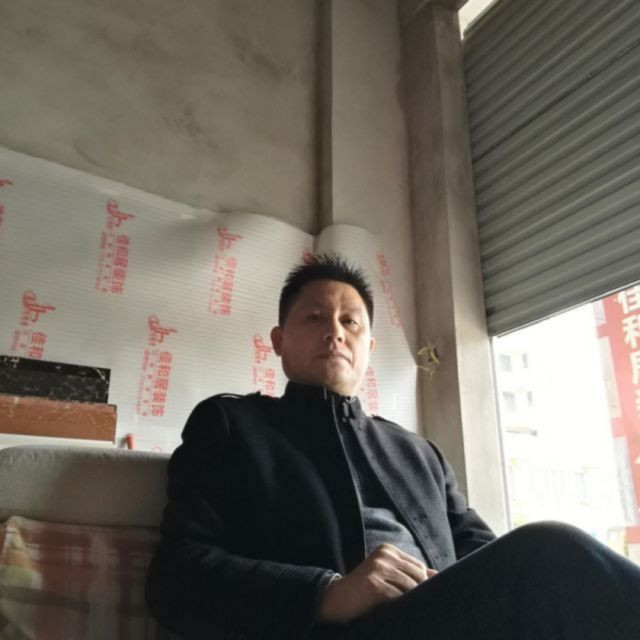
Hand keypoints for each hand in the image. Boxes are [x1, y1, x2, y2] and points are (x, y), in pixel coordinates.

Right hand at [317, 543, 437, 623]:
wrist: (336, 598)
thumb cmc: (364, 589)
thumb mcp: (387, 575)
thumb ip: (409, 573)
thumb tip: (437, 576)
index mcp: (388, 550)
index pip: (419, 566)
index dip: (422, 583)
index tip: (419, 596)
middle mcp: (384, 555)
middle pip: (418, 575)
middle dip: (418, 591)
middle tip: (412, 604)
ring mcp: (379, 568)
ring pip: (411, 586)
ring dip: (409, 600)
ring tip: (402, 608)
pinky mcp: (375, 584)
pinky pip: (398, 596)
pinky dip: (399, 605)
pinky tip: (392, 610)